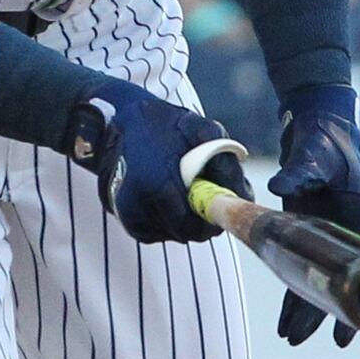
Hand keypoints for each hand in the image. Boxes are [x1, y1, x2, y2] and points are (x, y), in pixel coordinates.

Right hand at [62, 80, 245, 244]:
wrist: (119, 123)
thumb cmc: (164, 125)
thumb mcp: (199, 127)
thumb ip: (222, 158)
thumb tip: (239, 195)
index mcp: (155, 183)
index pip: (195, 224)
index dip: (214, 218)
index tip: (223, 205)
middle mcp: (137, 204)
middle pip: (188, 233)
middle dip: (204, 218)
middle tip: (209, 195)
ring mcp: (130, 214)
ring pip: (176, 234)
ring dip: (188, 218)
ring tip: (186, 189)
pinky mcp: (128, 220)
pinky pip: (160, 232)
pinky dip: (171, 219)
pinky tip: (170, 196)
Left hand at [268, 86, 359, 346]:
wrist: (316, 126)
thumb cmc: (326, 140)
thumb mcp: (316, 154)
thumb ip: (301, 170)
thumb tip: (281, 185)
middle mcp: (346, 234)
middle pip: (345, 282)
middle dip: (336, 312)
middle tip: (337, 342)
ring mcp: (325, 237)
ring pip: (319, 283)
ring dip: (308, 311)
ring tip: (294, 339)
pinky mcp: (305, 233)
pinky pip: (299, 270)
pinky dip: (293, 294)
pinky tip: (286, 319)